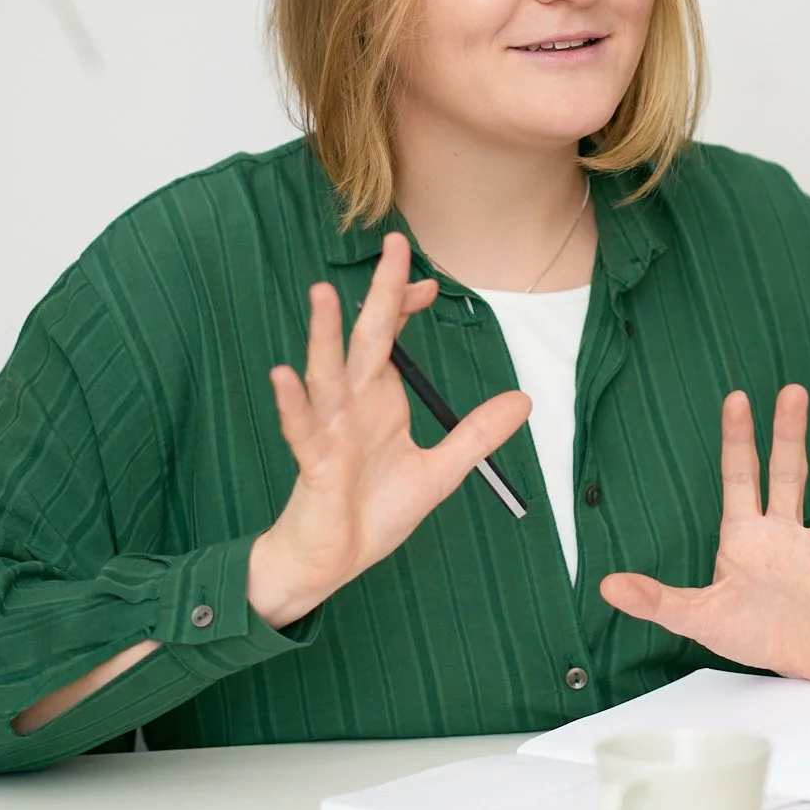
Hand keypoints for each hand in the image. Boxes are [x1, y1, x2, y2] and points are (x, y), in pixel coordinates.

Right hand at [248, 233, 530, 627]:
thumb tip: (524, 400)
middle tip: (395, 247)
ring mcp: (329, 430)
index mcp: (378, 400)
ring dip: (325, 334)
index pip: (391, 337)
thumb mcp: (440, 472)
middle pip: (366, 339)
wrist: (330, 562)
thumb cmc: (370, 512)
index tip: (430, 284)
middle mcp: (351, 404)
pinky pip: (301, 429)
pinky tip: (285, 375)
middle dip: (381, 295)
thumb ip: (476, 434)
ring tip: (324, 293)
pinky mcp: (313, 464)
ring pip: (326, 373)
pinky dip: (293, 403)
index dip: (407, 306)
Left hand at [599, 385, 809, 681]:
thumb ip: (657, 600)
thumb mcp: (697, 617)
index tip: (736, 397)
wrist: (793, 666)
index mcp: (746, 536)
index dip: (737, 440)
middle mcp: (787, 537)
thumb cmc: (748, 630)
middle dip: (789, 435)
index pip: (739, 478)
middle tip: (793, 389)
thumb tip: (607, 585)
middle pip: (789, 477)